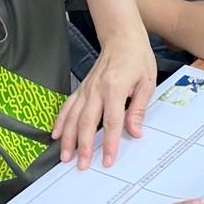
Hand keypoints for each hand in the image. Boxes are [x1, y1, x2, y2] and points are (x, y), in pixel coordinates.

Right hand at [54, 30, 157, 168]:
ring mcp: (86, 88)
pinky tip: (56, 134)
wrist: (122, 37)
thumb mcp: (147, 82)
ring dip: (68, 138)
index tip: (108, 160)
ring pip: (72, 117)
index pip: (112, 121)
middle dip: (83, 146)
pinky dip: (60, 121)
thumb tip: (135, 131)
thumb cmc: (137, 57)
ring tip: (66, 157)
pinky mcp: (82, 88)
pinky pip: (67, 106)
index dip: (109, 143)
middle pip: (87, 122)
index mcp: (115, 87)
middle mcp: (97, 89)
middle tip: (82, 165)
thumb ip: (139, 108)